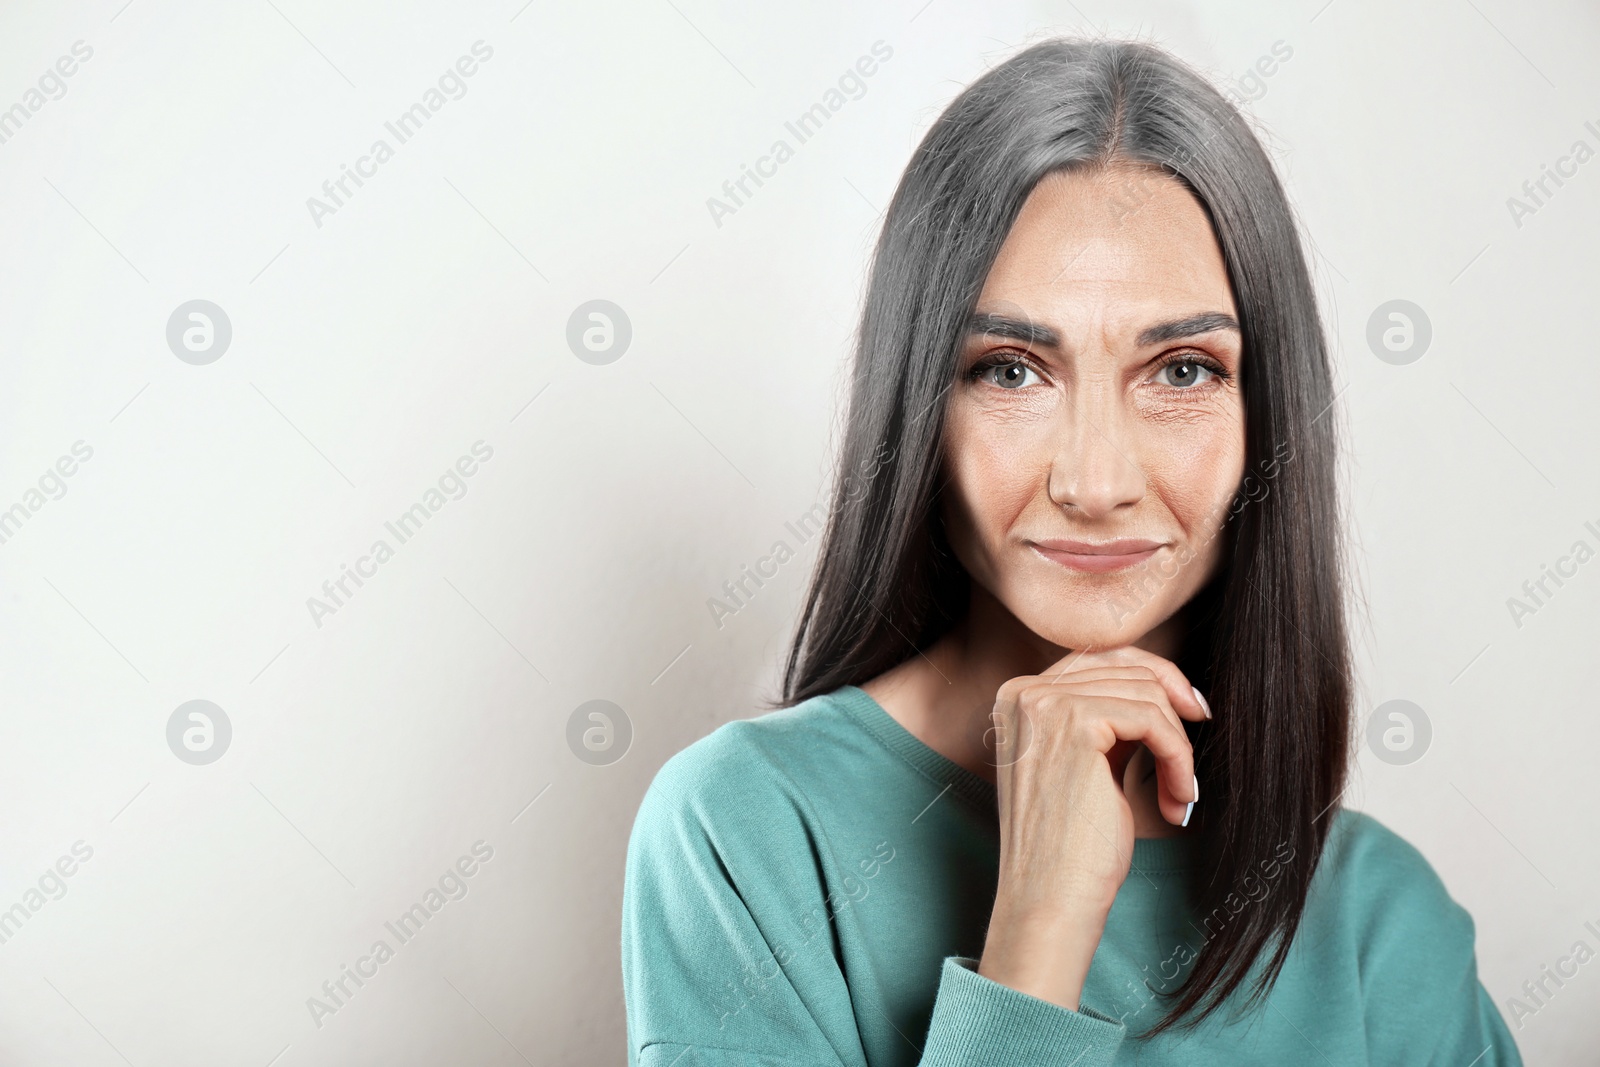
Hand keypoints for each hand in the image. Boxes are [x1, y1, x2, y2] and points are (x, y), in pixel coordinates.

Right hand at [977, 645, 1207, 1010]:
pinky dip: (1177, 759)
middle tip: (1188, 767)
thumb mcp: (1084, 765)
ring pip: (1146, 694)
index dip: (1155, 678)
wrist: (1050, 900)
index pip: (1098, 657)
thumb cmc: (1070, 847)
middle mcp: (1023, 692)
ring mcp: (1044, 704)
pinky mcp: (1073, 724)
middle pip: (1127, 668)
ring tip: (1177, 795)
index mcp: (1017, 698)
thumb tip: (1164, 684)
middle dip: (1173, 714)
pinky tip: (1176, 799)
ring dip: (1177, 747)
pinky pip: (1153, 719)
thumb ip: (1104, 720)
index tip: (1192, 712)